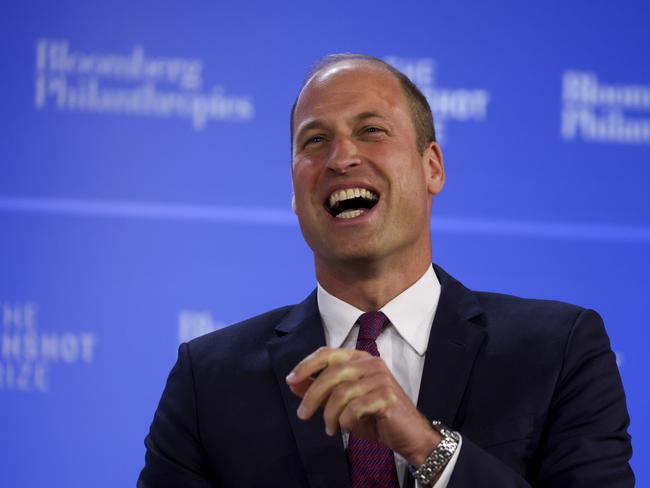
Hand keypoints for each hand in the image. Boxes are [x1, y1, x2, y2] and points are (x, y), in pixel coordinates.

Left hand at [285, 347, 439, 465]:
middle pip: (331, 373)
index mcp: (360, 358)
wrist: (408, 435)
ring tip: (330, 429)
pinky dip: (344, 421)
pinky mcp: (386, 397)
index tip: (290, 380)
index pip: (327, 353)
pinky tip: (345, 428)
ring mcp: (380, 378)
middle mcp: (371, 363)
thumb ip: (320, 390)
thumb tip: (293, 382)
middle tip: (302, 414)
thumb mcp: (342, 403)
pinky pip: (354, 408)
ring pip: (341, 393)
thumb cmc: (374, 416)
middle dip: (312, 395)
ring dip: (329, 415)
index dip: (306, 365)